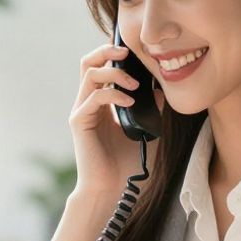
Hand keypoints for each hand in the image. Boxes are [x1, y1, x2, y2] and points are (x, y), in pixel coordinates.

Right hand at [69, 42, 159, 197]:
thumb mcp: (145, 131)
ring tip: (134, 83)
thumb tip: (161, 90)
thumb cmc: (126, 164)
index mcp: (100, 102)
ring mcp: (82, 111)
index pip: (101, 67)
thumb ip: (151, 110)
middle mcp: (87, 103)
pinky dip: (113, 94)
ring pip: (89, 74)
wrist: (112, 189)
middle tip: (128, 53)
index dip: (114, 54)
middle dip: (107, 51)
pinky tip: (130, 102)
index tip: (135, 53)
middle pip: (88, 62)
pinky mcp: (79, 121)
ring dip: (114, 72)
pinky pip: (94, 97)